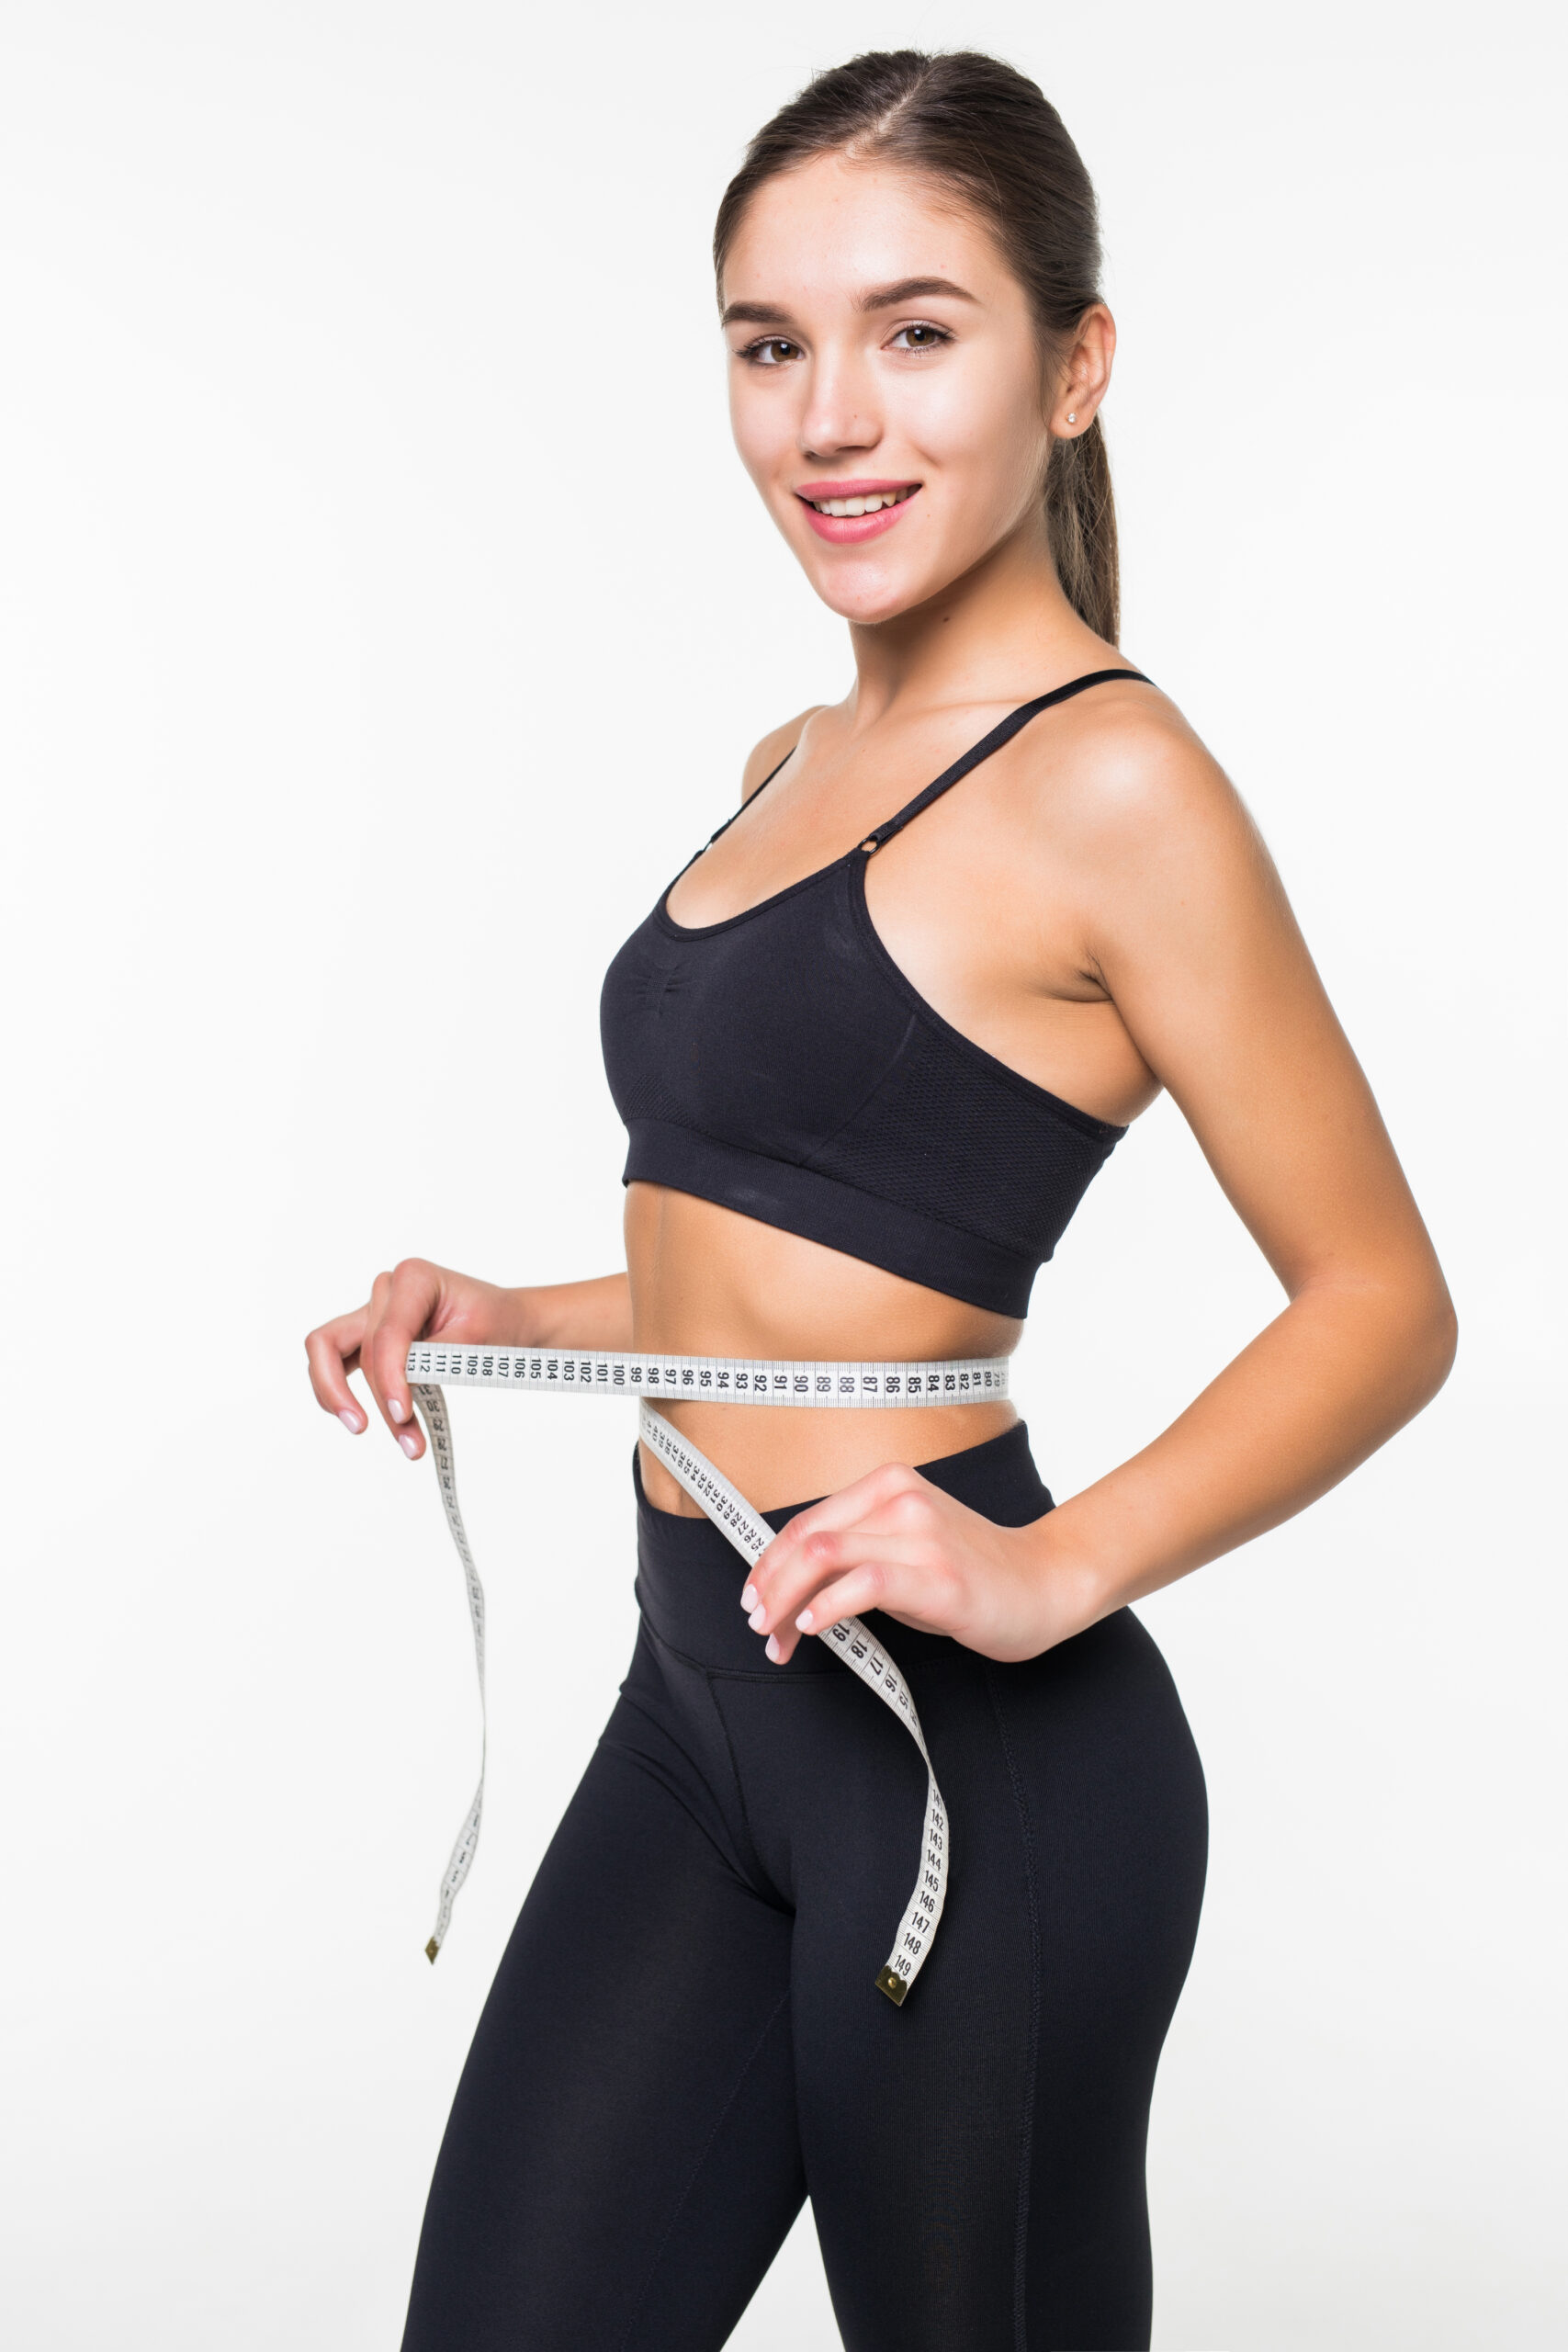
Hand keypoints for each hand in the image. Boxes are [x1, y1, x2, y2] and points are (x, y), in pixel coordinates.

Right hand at [304, 1260, 516, 1461]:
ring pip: (332, 1355)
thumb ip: (435, 1357)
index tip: (400, 1414)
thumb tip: (400, 1386)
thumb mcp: (476, 1337)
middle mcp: (386, 1291)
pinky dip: (339, 1393)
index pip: (388, 1334)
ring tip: (395, 1440)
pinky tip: (357, 1418)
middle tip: (409, 1442)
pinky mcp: (366, 1335)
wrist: (503, 1318)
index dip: (389, 1378)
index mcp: (414, 1278)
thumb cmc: (494, 1320)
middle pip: (365, 1352)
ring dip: (346, 1401)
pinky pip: (334, 1361)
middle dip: (382, 1401)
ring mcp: (372, 1312)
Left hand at [739, 1462, 1106, 1665]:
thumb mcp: (906, 1545)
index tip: (754, 1598)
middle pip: (806, 1539)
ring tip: (778, 1636)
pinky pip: (864, 1584)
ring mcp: (922, 1535)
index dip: (768, 1563)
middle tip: (760, 1626)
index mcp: (889, 1483)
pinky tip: (814, 1627)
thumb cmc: (970, 1570)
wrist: (1044, 1583)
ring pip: (824, 1556)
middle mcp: (902, 1499)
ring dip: (787, 1601)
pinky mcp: (939, 1576)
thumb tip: (789, 1583)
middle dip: (769, 1587)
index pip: (806, 1522)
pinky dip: (827, 1606)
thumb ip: (856, 1550)